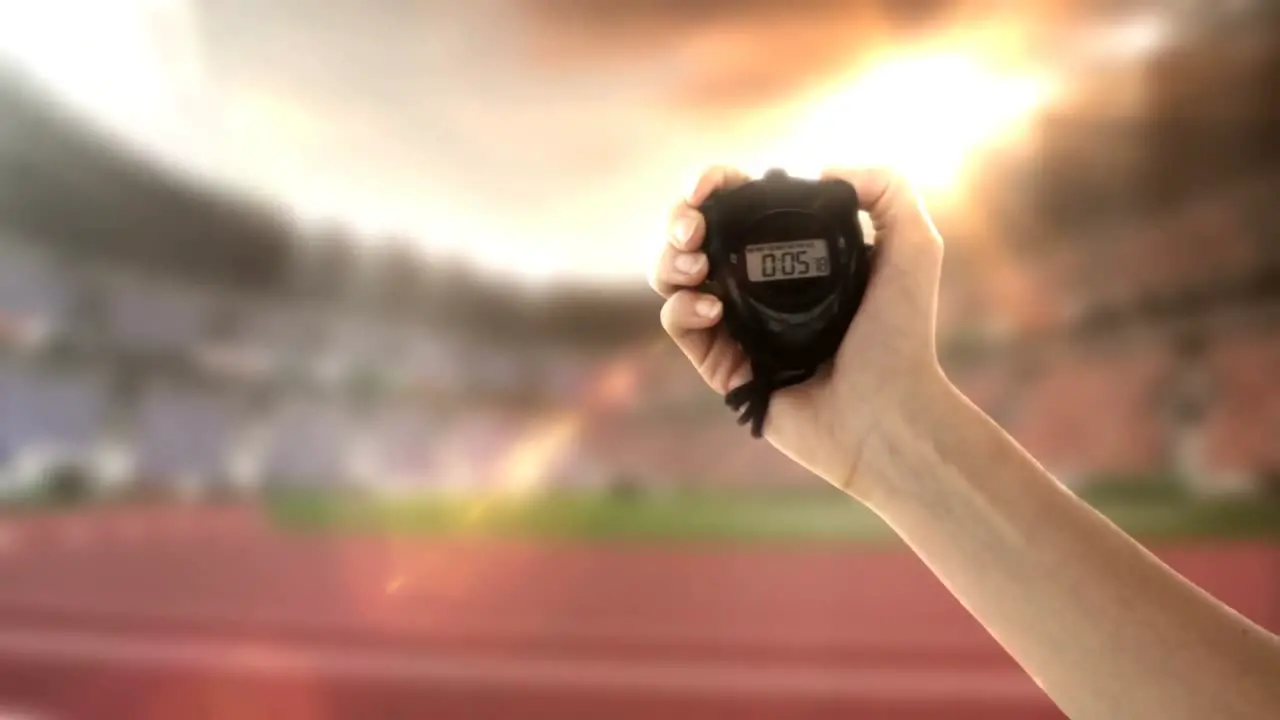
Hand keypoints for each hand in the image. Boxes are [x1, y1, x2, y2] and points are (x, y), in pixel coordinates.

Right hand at [648, 166, 947, 498]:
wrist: (888, 411)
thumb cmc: (904, 336)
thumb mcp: (914, 246)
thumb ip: (887, 187)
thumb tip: (821, 165)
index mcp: (794, 252)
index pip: (738, 205)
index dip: (715, 185)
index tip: (712, 184)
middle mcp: (759, 284)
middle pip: (692, 236)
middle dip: (679, 219)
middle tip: (694, 227)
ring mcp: (735, 324)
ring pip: (672, 276)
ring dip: (669, 259)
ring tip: (696, 264)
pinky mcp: (721, 365)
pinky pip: (677, 323)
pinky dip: (682, 307)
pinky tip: (713, 308)